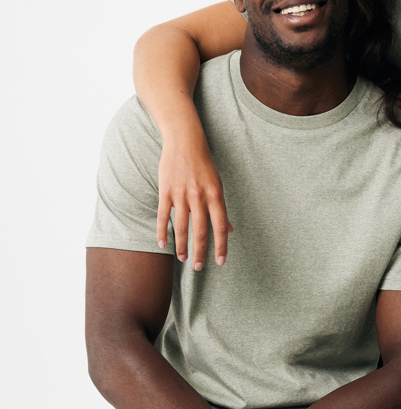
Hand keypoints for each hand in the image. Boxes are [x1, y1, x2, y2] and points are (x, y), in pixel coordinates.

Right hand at [157, 129, 232, 270]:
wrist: (184, 140)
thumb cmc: (204, 164)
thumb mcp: (218, 184)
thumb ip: (221, 208)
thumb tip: (230, 229)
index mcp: (215, 194)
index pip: (220, 226)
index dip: (221, 246)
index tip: (221, 262)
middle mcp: (199, 196)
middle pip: (200, 231)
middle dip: (201, 252)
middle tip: (199, 267)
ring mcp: (181, 194)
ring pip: (181, 227)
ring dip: (182, 246)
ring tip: (183, 259)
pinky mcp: (166, 190)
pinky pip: (163, 216)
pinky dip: (162, 231)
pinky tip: (163, 244)